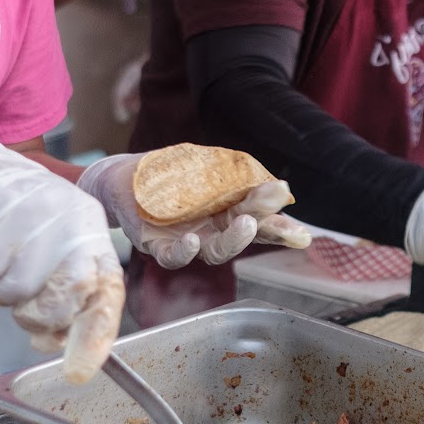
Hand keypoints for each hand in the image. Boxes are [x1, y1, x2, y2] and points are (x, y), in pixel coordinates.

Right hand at [0, 117, 121, 382]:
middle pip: (64, 299)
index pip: (108, 288)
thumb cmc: (12, 214)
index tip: (80, 369)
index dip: (96, 333)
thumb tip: (60, 342)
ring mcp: (34, 219)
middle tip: (21, 306)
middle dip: (37, 317)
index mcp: (91, 228)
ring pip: (19, 292)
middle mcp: (71, 221)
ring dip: (0, 294)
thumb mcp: (50, 245)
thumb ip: (61, 290)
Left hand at [79, 153, 310, 268]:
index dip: (281, 230)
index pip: (261, 221)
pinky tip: (191, 239)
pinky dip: (183, 251)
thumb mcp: (203, 167)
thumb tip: (264, 179)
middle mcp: (211, 231)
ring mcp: (186, 241)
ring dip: (234, 240)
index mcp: (227, 211)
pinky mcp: (157, 246)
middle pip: (243, 233)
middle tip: (276, 208)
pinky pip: (173, 256)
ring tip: (247, 222)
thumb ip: (232, 175)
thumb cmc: (165, 174)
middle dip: (264, 225)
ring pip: (215, 251)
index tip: (302, 234)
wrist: (121, 178)